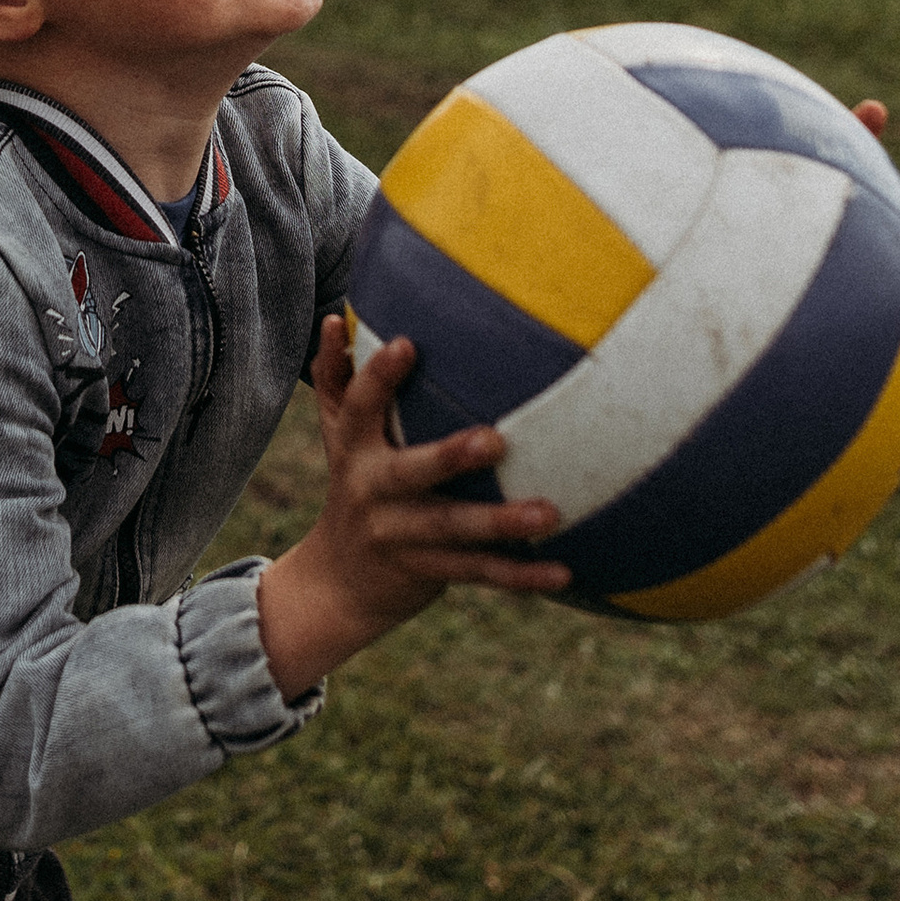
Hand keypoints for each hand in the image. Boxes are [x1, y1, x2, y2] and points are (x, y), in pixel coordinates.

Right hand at [255, 315, 567, 697]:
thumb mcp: (338, 435)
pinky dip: (522, 576)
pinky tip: (564, 572)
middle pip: (410, 473)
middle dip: (450, 457)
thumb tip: (337, 317)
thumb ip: (336, 379)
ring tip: (550, 514)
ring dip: (501, 522)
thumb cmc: (355, 484)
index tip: (407, 344)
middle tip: (496, 440)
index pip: (358, 407)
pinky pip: (480, 573)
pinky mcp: (429, 570)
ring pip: (453, 528)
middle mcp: (372, 491)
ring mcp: (400, 536)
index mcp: (353, 449)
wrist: (338, 583)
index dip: (378, 377)